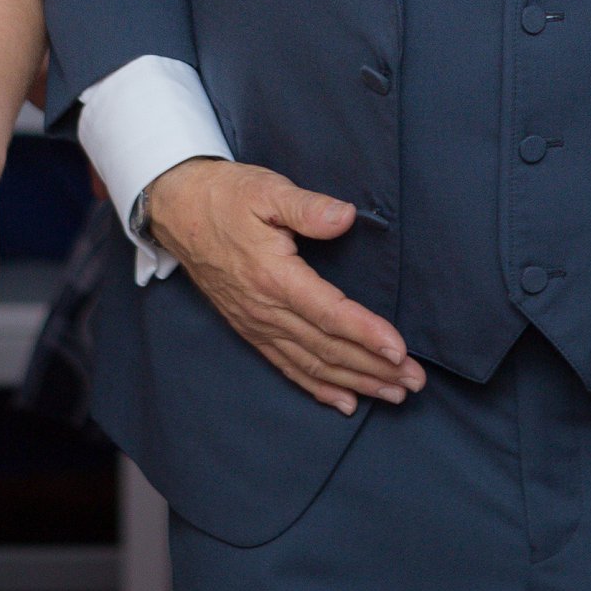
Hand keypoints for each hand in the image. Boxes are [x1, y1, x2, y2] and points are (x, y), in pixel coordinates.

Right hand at [142, 158, 423, 414]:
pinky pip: (287, 366)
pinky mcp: (249, 329)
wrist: (177, 209)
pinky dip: (318, 387)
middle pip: (327, 348)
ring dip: (355, 382)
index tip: (400, 350)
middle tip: (414, 382)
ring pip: (312, 364)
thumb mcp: (266, 189)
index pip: (329, 314)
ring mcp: (256, 324)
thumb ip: (307, 207)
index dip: (366, 334)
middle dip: (374, 368)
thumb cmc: (226, 195)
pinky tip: (345, 401)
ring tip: (394, 395)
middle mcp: (265, 310)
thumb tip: (345, 217)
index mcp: (273, 276)